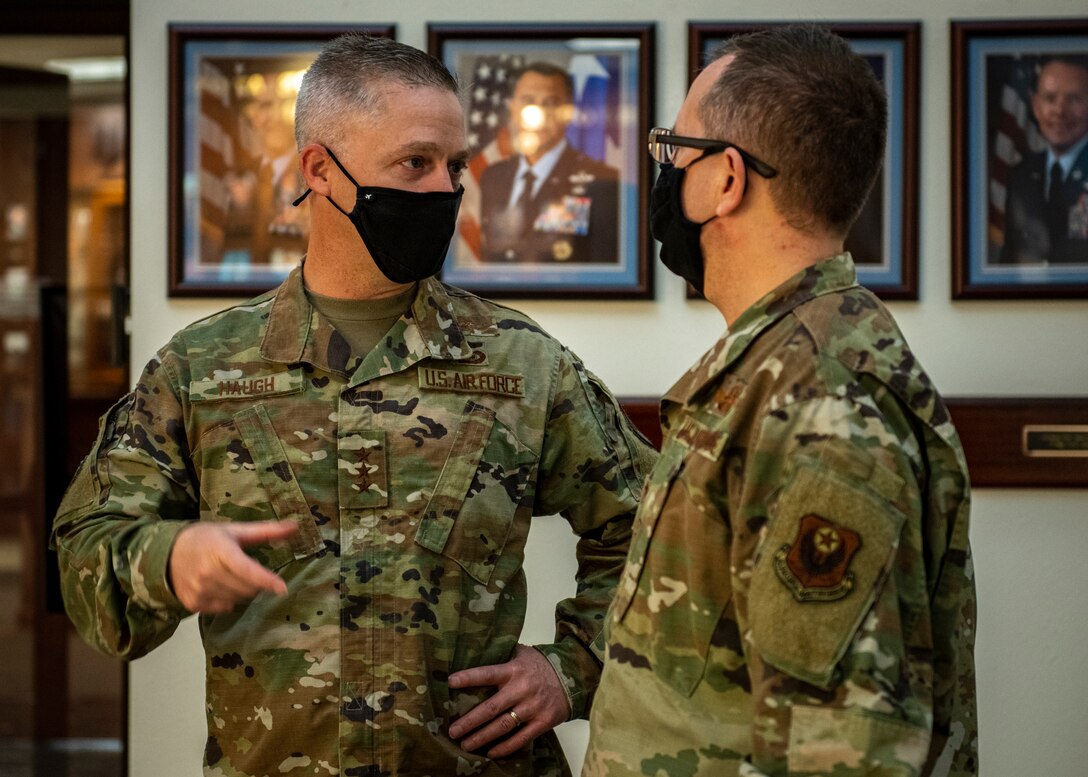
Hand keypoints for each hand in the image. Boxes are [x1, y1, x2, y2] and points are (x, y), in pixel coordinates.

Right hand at [168, 520, 298, 612]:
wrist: (167, 553)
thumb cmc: (206, 539)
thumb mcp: (235, 530)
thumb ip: (266, 531)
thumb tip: (295, 526)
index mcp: (220, 551)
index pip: (247, 570)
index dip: (266, 580)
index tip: (283, 589)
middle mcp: (208, 573)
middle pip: (247, 588)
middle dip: (256, 581)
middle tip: (247, 568)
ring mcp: (199, 590)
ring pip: (238, 599)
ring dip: (243, 590)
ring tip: (232, 575)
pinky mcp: (193, 604)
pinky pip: (225, 607)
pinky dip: (229, 599)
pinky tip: (221, 585)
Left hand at [446, 644, 570, 757]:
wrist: (572, 676)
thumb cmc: (540, 665)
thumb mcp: (521, 653)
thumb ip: (502, 655)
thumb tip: (475, 654)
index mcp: (514, 669)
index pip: (488, 673)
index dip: (469, 678)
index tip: (450, 682)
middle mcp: (522, 689)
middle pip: (491, 708)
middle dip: (470, 721)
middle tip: (453, 731)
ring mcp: (533, 707)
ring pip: (503, 726)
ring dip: (482, 737)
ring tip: (465, 745)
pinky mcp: (543, 722)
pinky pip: (521, 738)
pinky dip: (505, 747)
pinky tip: (491, 752)